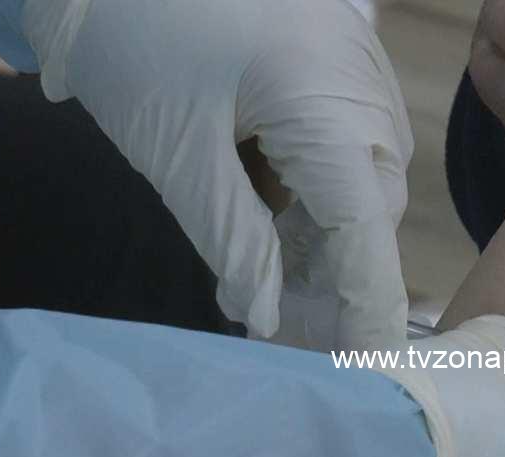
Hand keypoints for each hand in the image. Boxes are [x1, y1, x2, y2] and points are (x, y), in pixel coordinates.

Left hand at [23, 0, 412, 349]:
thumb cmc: (133, 37)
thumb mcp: (176, 154)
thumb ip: (233, 242)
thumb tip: (268, 320)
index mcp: (328, 108)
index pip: (366, 233)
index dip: (368, 308)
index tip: (371, 370)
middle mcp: (363, 87)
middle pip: (369, 206)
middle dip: (331, 268)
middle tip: (276, 317)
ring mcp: (356, 64)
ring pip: (360, 175)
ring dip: (320, 225)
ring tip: (260, 255)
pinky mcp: (338, 54)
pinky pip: (347, 136)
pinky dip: (312, 179)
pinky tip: (264, 190)